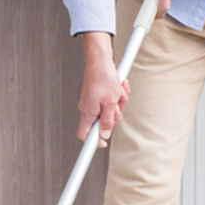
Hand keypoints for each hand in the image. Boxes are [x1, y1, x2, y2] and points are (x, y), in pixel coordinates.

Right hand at [77, 32, 129, 147]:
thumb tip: (105, 135)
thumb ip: (108, 120)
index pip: (85, 135)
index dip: (93, 142)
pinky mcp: (99, 95)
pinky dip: (117, 95)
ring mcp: (93, 102)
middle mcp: (88, 109)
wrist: (100, 59)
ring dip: (119, 102)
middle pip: (103, 122)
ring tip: (119, 90)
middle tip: (118, 104)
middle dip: (115, 114)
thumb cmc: (103, 77)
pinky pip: (111, 101)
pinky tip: (119, 86)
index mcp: (88, 112)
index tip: (103, 145)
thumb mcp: (111, 101)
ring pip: (110, 110)